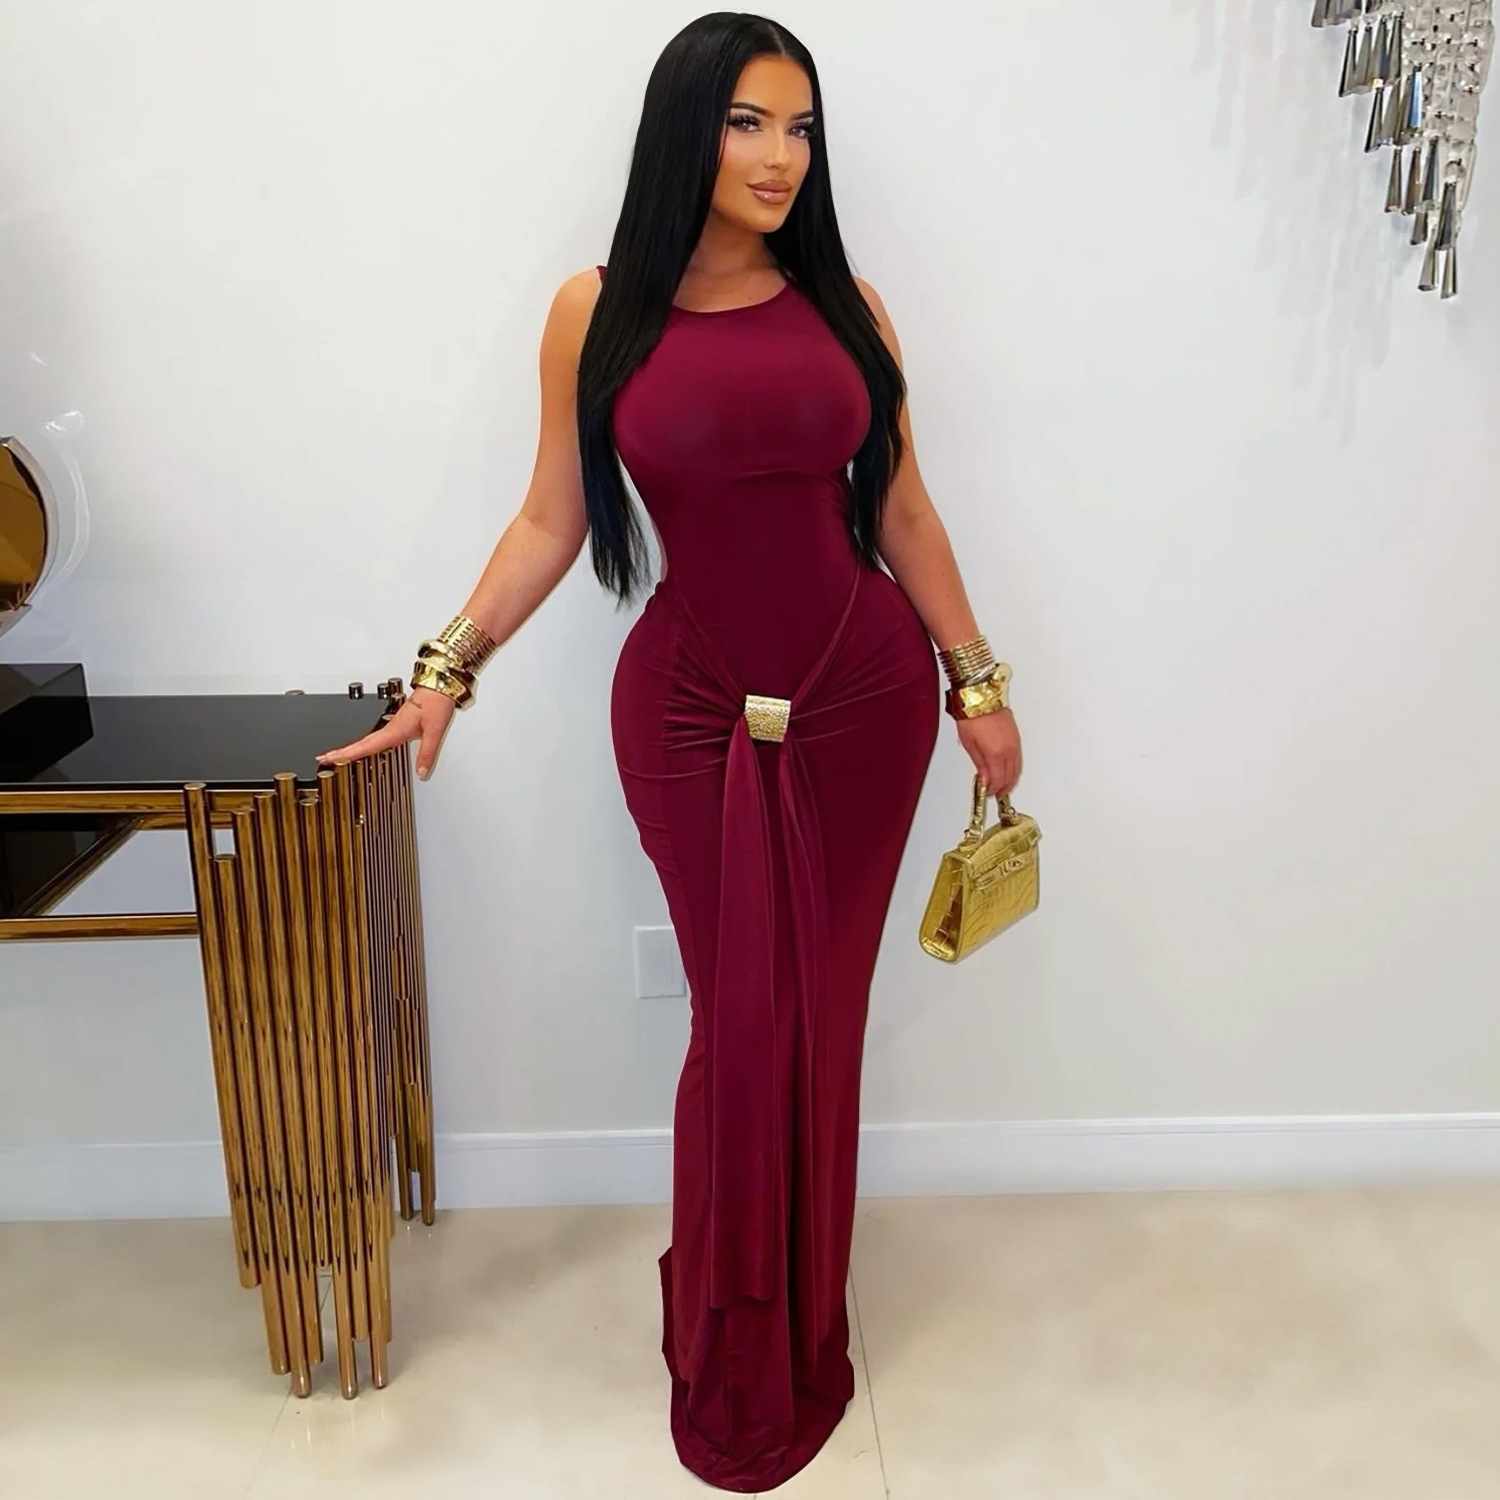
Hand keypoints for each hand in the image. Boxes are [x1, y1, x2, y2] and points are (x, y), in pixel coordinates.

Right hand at [316, 686, 457, 780]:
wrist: (440, 685)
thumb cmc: (436, 703)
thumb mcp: (435, 732)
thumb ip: (427, 753)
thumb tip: (421, 773)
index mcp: (395, 730)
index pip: (366, 746)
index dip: (347, 753)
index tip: (329, 758)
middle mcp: (391, 727)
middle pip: (361, 742)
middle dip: (341, 751)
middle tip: (324, 758)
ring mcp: (393, 724)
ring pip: (368, 739)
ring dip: (352, 747)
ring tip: (338, 756)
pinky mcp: (398, 722)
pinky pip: (377, 736)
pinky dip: (366, 743)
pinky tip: (365, 747)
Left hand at [954, 706, 1021, 799]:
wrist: (980, 697)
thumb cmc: (972, 717)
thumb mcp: (969, 745)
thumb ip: (980, 765)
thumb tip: (985, 781)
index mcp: (995, 753)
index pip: (998, 780)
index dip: (992, 790)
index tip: (986, 793)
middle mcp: (1009, 750)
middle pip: (1010, 777)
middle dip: (1002, 788)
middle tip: (994, 793)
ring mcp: (1015, 743)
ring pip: (1017, 769)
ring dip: (1010, 780)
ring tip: (1002, 786)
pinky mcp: (1017, 738)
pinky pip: (1019, 759)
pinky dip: (1014, 769)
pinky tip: (1008, 771)